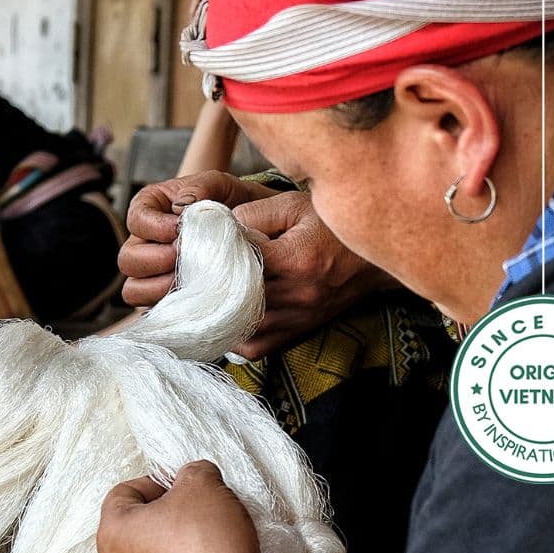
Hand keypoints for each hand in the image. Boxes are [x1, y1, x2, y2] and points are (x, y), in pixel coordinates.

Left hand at [96, 461, 267, 552]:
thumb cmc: (205, 548)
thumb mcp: (203, 486)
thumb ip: (194, 473)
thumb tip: (194, 477)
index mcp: (112, 531)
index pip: (124, 492)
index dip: (156, 483)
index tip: (183, 487)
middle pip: (137, 528)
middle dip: (168, 517)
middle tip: (199, 514)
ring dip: (175, 550)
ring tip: (208, 546)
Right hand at [121, 171, 271, 305]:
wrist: (257, 231)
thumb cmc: (234, 203)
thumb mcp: (221, 185)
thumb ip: (202, 186)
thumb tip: (180, 207)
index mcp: (150, 209)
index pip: (135, 219)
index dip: (155, 227)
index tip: (181, 229)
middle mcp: (144, 243)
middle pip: (128, 259)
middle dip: (157, 260)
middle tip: (186, 256)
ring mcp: (152, 274)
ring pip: (133, 289)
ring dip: (160, 287)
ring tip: (191, 278)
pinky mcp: (164, 297)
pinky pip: (152, 310)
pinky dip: (170, 306)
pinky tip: (194, 295)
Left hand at [123, 176, 397, 357]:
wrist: (374, 262)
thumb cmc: (332, 227)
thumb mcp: (295, 205)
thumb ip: (254, 213)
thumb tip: (216, 227)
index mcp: (294, 261)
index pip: (236, 260)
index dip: (208, 251)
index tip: (186, 243)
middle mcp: (294, 297)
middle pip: (229, 298)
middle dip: (202, 285)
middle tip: (179, 273)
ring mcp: (294, 321)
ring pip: (236, 328)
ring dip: (212, 314)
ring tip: (194, 296)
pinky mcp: (294, 335)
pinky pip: (252, 347)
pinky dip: (232, 335)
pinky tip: (221, 317)